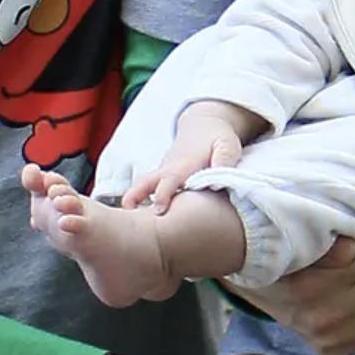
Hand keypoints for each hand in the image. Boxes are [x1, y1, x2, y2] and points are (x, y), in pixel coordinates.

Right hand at [123, 101, 254, 212]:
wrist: (204, 126)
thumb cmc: (217, 139)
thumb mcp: (227, 145)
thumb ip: (225, 159)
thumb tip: (220, 179)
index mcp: (183, 165)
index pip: (169, 180)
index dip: (163, 195)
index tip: (158, 211)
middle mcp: (167, 170)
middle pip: (144, 183)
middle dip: (134, 198)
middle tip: (126, 218)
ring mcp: (162, 174)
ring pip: (141, 187)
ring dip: (132, 202)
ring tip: (127, 228)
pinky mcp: (161, 179)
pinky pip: (147, 191)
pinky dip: (140, 204)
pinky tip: (140, 225)